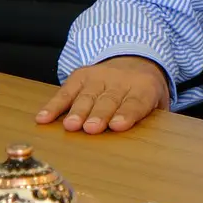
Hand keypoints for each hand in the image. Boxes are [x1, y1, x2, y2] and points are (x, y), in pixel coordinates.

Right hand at [35, 56, 169, 133]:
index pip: (136, 102)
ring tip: (70, 126)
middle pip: (109, 100)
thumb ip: (154, 118)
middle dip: (100, 114)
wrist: (135, 59)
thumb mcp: (159, 101)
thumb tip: (151, 143)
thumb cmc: (144, 91)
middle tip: (91, 128)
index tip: (117, 126)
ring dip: (77, 111)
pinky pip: (66, 91)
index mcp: (144, 88)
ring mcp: (99, 76)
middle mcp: (121, 80)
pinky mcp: (80, 76)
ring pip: (87, 95)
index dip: (127, 113)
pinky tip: (44, 118)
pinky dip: (54, 105)